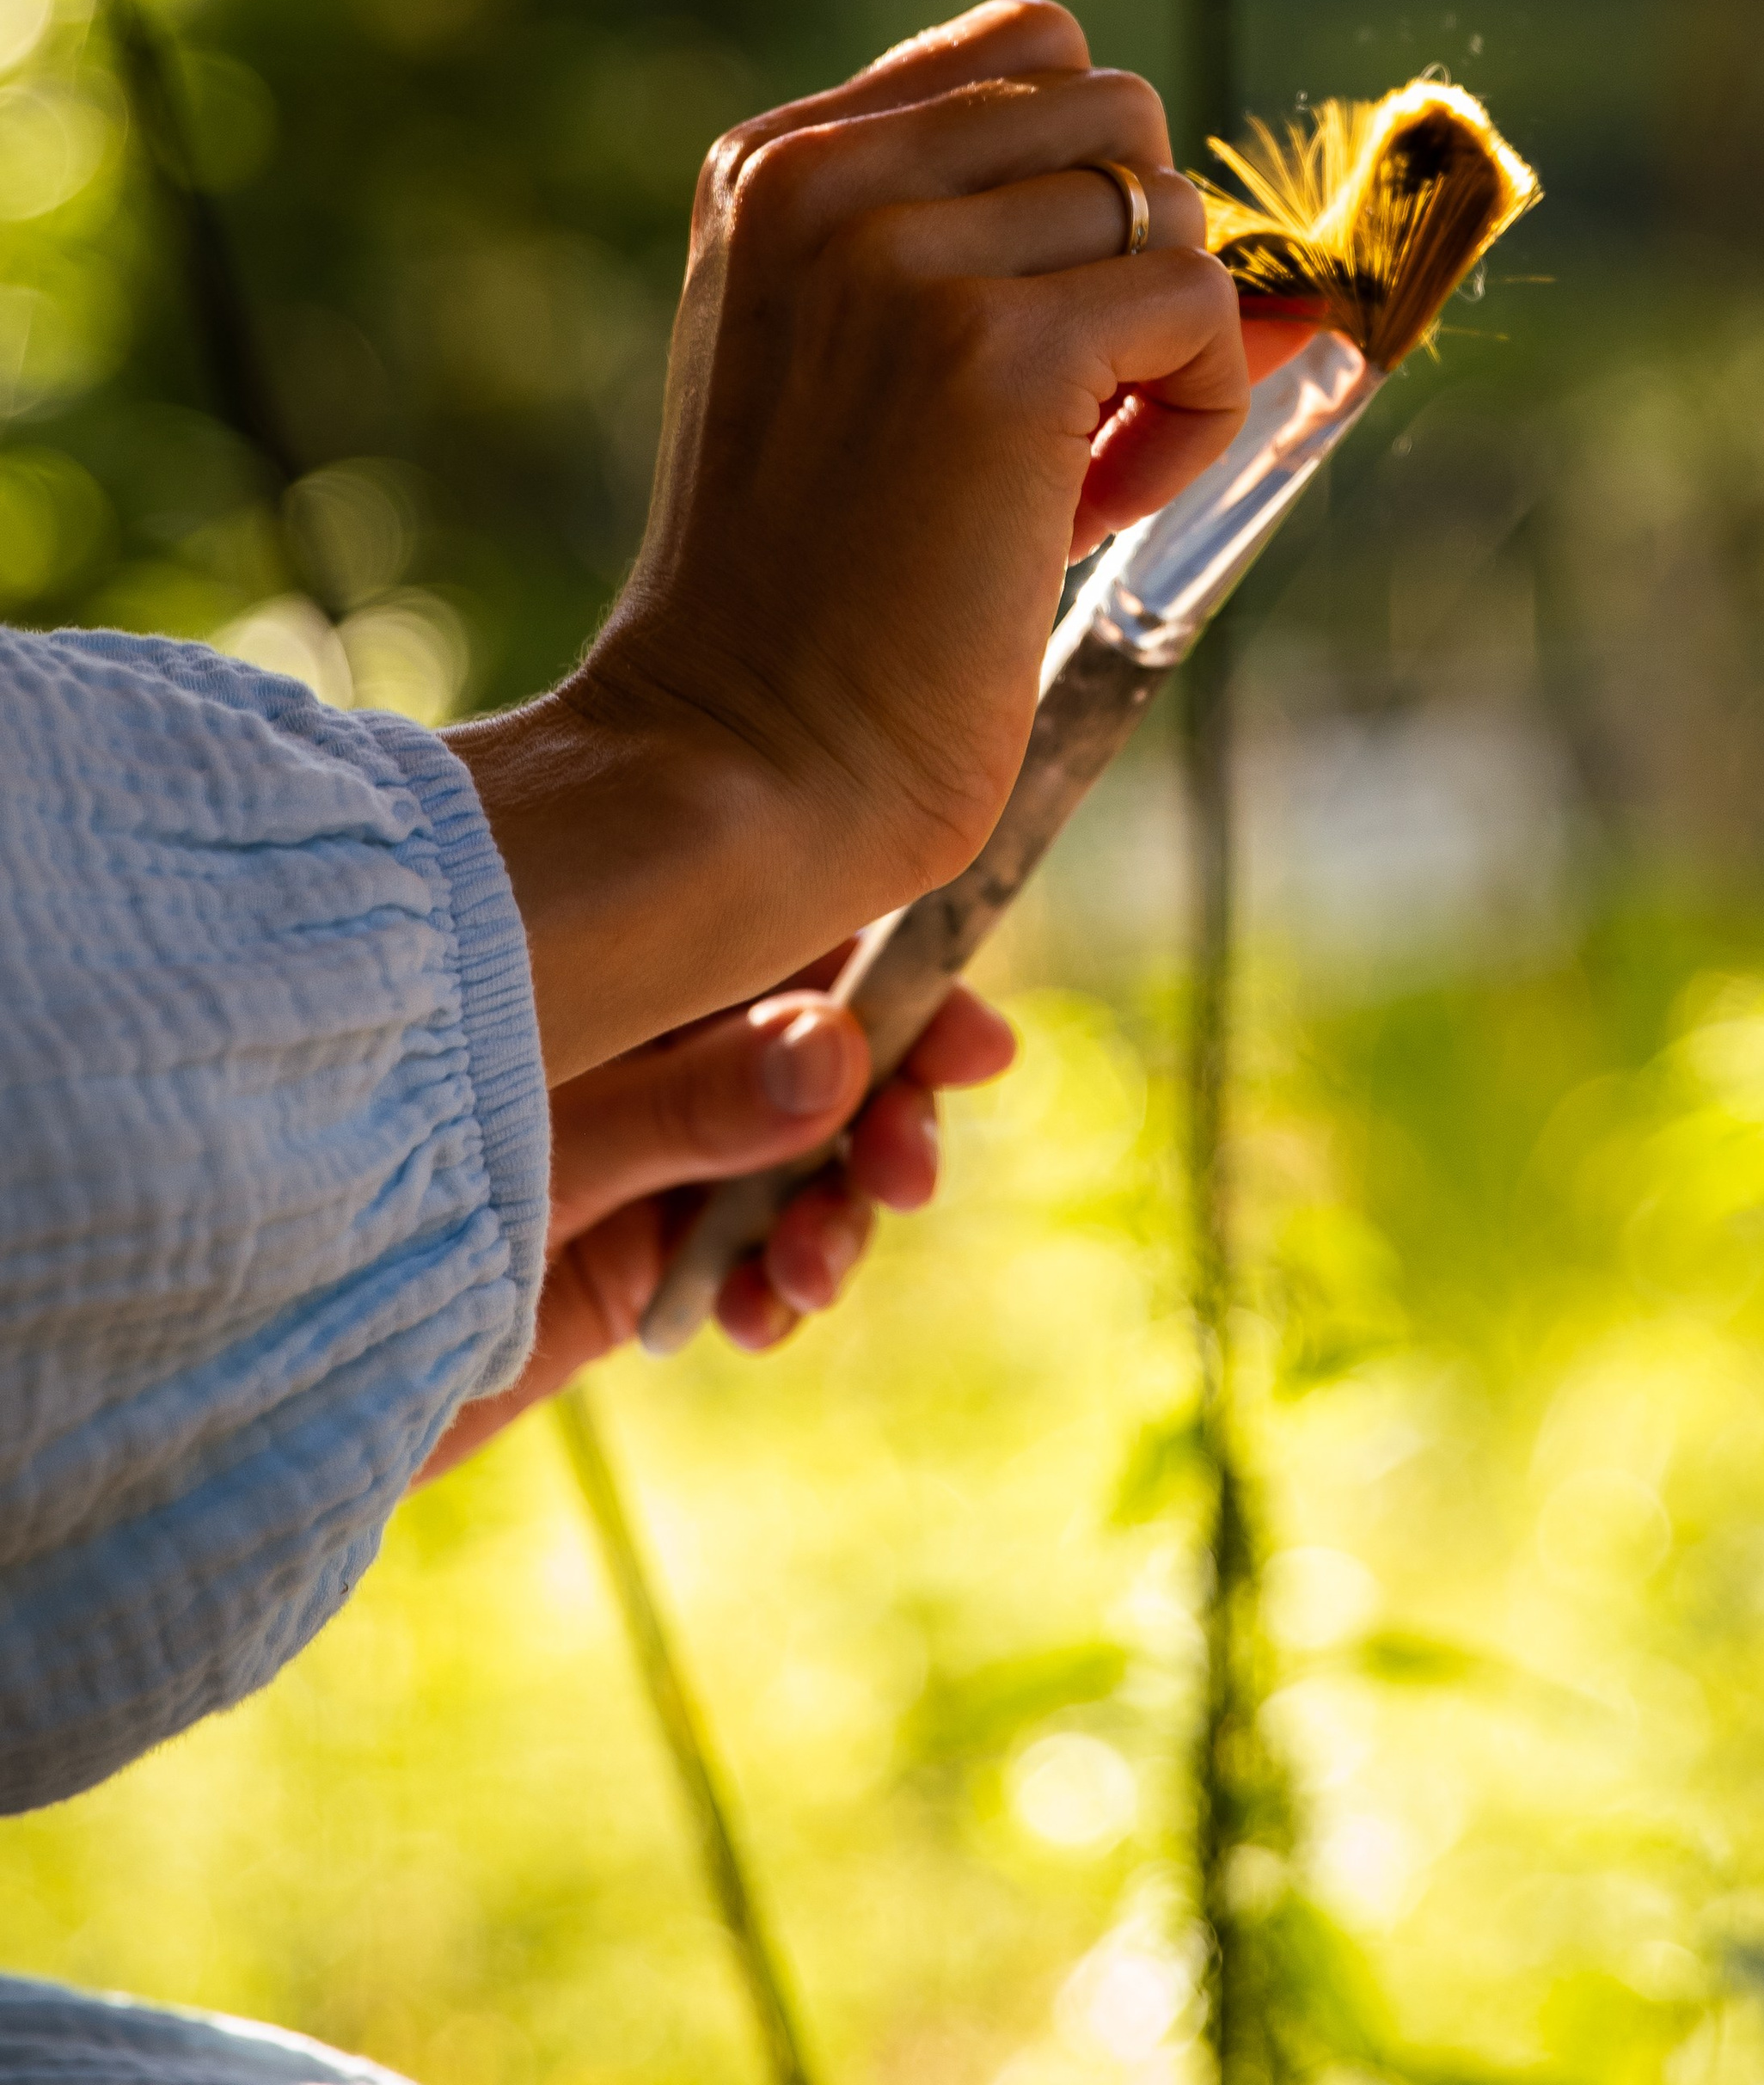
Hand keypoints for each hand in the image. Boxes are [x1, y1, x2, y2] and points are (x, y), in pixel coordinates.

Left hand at [417, 969, 1017, 1477]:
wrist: (249, 1354)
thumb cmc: (364, 1193)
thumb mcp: (546, 1142)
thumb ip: (694, 1102)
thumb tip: (843, 1052)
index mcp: (619, 966)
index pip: (797, 947)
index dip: (901, 990)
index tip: (978, 1047)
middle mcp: (640, 1046)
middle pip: (821, 1059)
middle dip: (885, 1117)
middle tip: (911, 1172)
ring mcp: (637, 1153)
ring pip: (794, 1165)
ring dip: (832, 1215)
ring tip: (811, 1272)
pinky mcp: (620, 1261)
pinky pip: (740, 1260)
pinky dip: (769, 1285)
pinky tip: (759, 1314)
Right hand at [454, 0, 1247, 1080]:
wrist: (737, 761)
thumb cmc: (813, 603)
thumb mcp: (882, 379)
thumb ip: (1021, 275)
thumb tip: (1286, 284)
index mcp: (774, 165)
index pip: (1024, 54)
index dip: (1086, 181)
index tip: (1049, 330)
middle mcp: (828, 178)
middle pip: (1116, 108)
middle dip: (1133, 257)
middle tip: (1067, 419)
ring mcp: (911, 258)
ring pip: (1169, 210)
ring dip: (1169, 353)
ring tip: (1066, 487)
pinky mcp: (1005, 353)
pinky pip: (1204, 313)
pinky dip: (1193, 422)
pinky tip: (1085, 521)